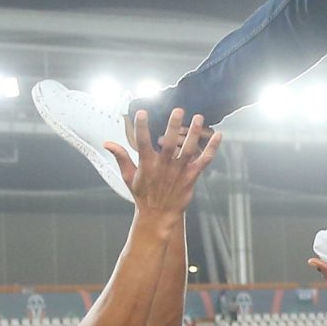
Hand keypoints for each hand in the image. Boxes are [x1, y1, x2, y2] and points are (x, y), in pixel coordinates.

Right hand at [107, 108, 221, 217]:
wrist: (159, 215)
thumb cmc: (143, 194)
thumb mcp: (129, 176)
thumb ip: (121, 157)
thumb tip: (108, 143)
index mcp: (147, 164)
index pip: (142, 142)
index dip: (141, 127)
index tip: (142, 113)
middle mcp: (164, 166)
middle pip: (169, 143)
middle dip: (173, 126)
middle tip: (178, 110)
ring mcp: (179, 171)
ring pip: (188, 150)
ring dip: (194, 133)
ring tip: (198, 118)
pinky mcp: (191, 177)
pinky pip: (204, 161)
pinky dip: (212, 149)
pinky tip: (218, 135)